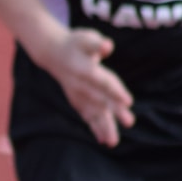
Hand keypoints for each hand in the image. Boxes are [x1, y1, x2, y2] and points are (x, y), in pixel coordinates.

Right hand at [42, 26, 134, 146]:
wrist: (51, 52)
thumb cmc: (75, 43)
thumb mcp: (85, 38)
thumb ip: (96, 44)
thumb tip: (108, 46)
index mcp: (84, 69)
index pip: (103, 82)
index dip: (115, 91)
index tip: (129, 103)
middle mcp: (80, 85)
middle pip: (100, 100)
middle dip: (114, 112)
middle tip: (130, 122)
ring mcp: (77, 94)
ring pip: (92, 112)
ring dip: (103, 126)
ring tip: (113, 142)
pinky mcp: (76, 100)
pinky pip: (86, 115)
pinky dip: (94, 127)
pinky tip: (105, 140)